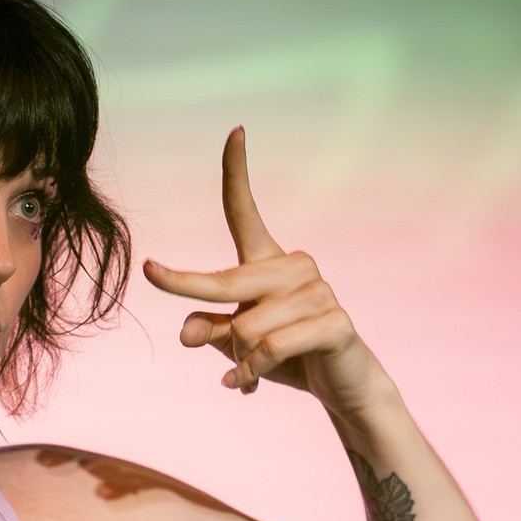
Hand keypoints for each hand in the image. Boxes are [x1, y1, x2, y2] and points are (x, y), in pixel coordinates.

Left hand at [143, 127, 381, 407]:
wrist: (343, 389)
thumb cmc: (286, 359)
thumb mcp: (236, 345)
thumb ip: (209, 330)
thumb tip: (187, 332)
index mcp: (269, 263)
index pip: (246, 213)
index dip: (238, 173)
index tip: (236, 131)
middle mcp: (295, 267)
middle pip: (227, 282)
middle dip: (197, 307)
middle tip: (178, 321)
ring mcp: (319, 292)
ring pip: (246, 327)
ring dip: (238, 360)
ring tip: (249, 374)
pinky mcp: (335, 322)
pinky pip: (272, 348)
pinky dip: (253, 373)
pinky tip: (249, 386)